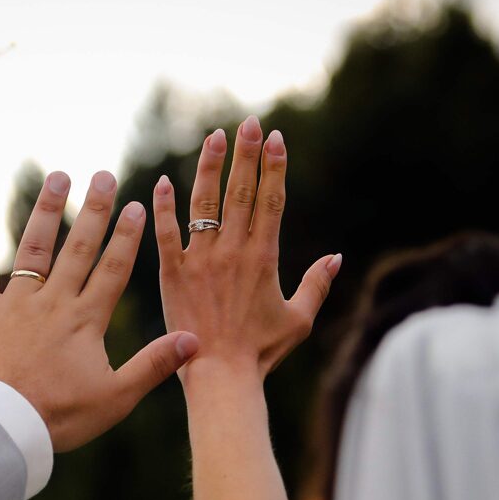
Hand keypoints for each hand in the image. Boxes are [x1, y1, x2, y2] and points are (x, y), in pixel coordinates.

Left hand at [0, 170, 199, 451]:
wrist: (2, 428)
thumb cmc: (59, 418)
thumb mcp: (116, 397)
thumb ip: (155, 365)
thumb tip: (195, 339)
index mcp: (87, 320)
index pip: (113, 269)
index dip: (128, 236)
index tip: (138, 205)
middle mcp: (53, 302)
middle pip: (78, 247)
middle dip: (95, 209)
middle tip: (104, 175)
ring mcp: (17, 303)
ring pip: (35, 247)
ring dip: (49, 210)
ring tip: (59, 177)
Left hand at [153, 116, 339, 380]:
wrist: (220, 376)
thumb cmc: (261, 352)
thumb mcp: (298, 319)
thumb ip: (317, 285)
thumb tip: (336, 257)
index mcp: (264, 258)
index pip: (271, 200)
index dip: (274, 167)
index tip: (276, 138)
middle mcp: (232, 252)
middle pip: (241, 192)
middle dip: (246, 154)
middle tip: (249, 123)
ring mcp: (201, 260)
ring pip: (205, 203)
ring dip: (210, 167)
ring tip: (214, 136)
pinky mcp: (173, 274)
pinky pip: (166, 234)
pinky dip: (163, 207)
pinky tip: (162, 181)